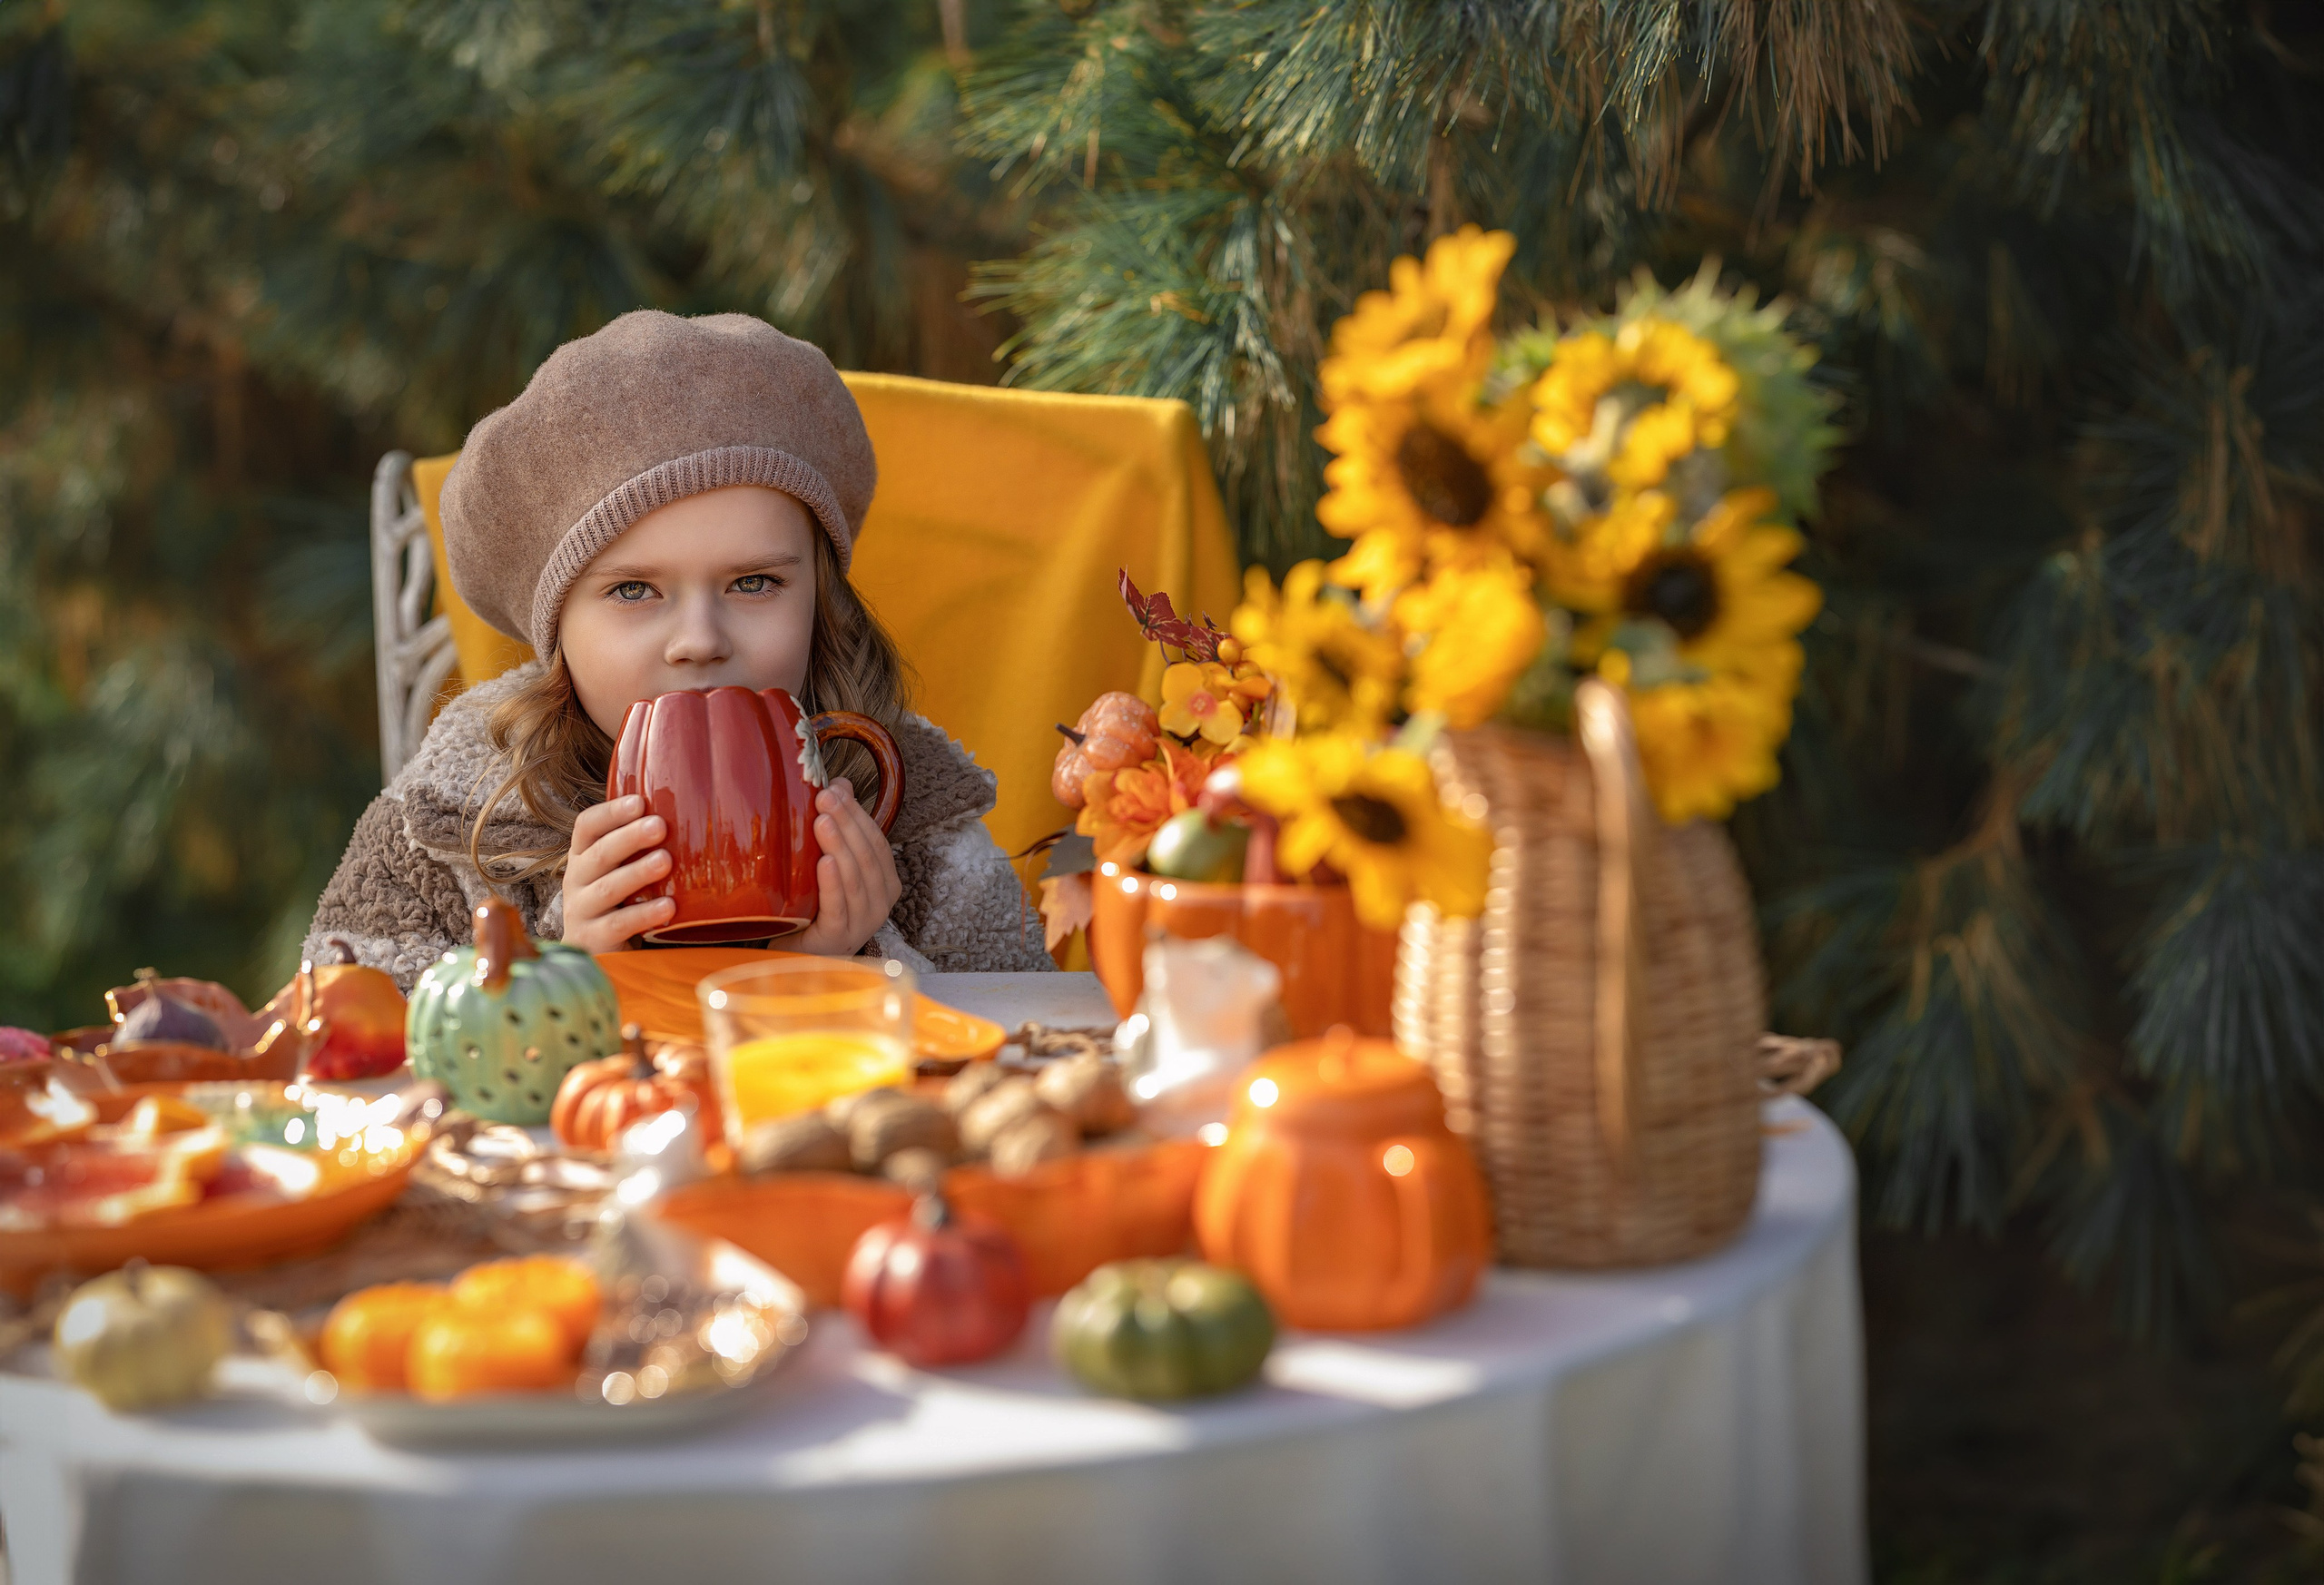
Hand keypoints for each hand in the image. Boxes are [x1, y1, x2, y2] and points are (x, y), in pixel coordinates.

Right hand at [561, 795, 675, 951]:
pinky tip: (668, 906)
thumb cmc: (615, 902)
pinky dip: (643, 914)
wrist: (592, 953)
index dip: (610, 813)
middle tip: (660, 826)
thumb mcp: (618, 870)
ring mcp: (581, 911)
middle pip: (599, 854)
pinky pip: (617, 925)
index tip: (639, 802)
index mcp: (582, 856)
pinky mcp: (593, 940)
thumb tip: (686, 812)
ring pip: (607, 888)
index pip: (587, 826)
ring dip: (637, 872)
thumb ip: (638, 847)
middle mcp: (577, 880)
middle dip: (630, 838)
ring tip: (665, 860)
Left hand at [788, 779, 902, 956]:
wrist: (796, 953)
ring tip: (822, 821)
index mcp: (885, 884)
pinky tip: (824, 863)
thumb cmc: (816, 906)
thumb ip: (841, 827)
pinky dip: (833, 885)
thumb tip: (840, 782)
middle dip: (847, 823)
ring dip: (840, 847)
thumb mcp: (830, 863)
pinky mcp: (838, 939)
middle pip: (867, 857)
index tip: (835, 788)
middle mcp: (881, 904)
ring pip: (856, 880)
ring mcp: (862, 924)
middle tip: (824, 797)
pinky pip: (839, 908)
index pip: (877, 843)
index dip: (859, 814)